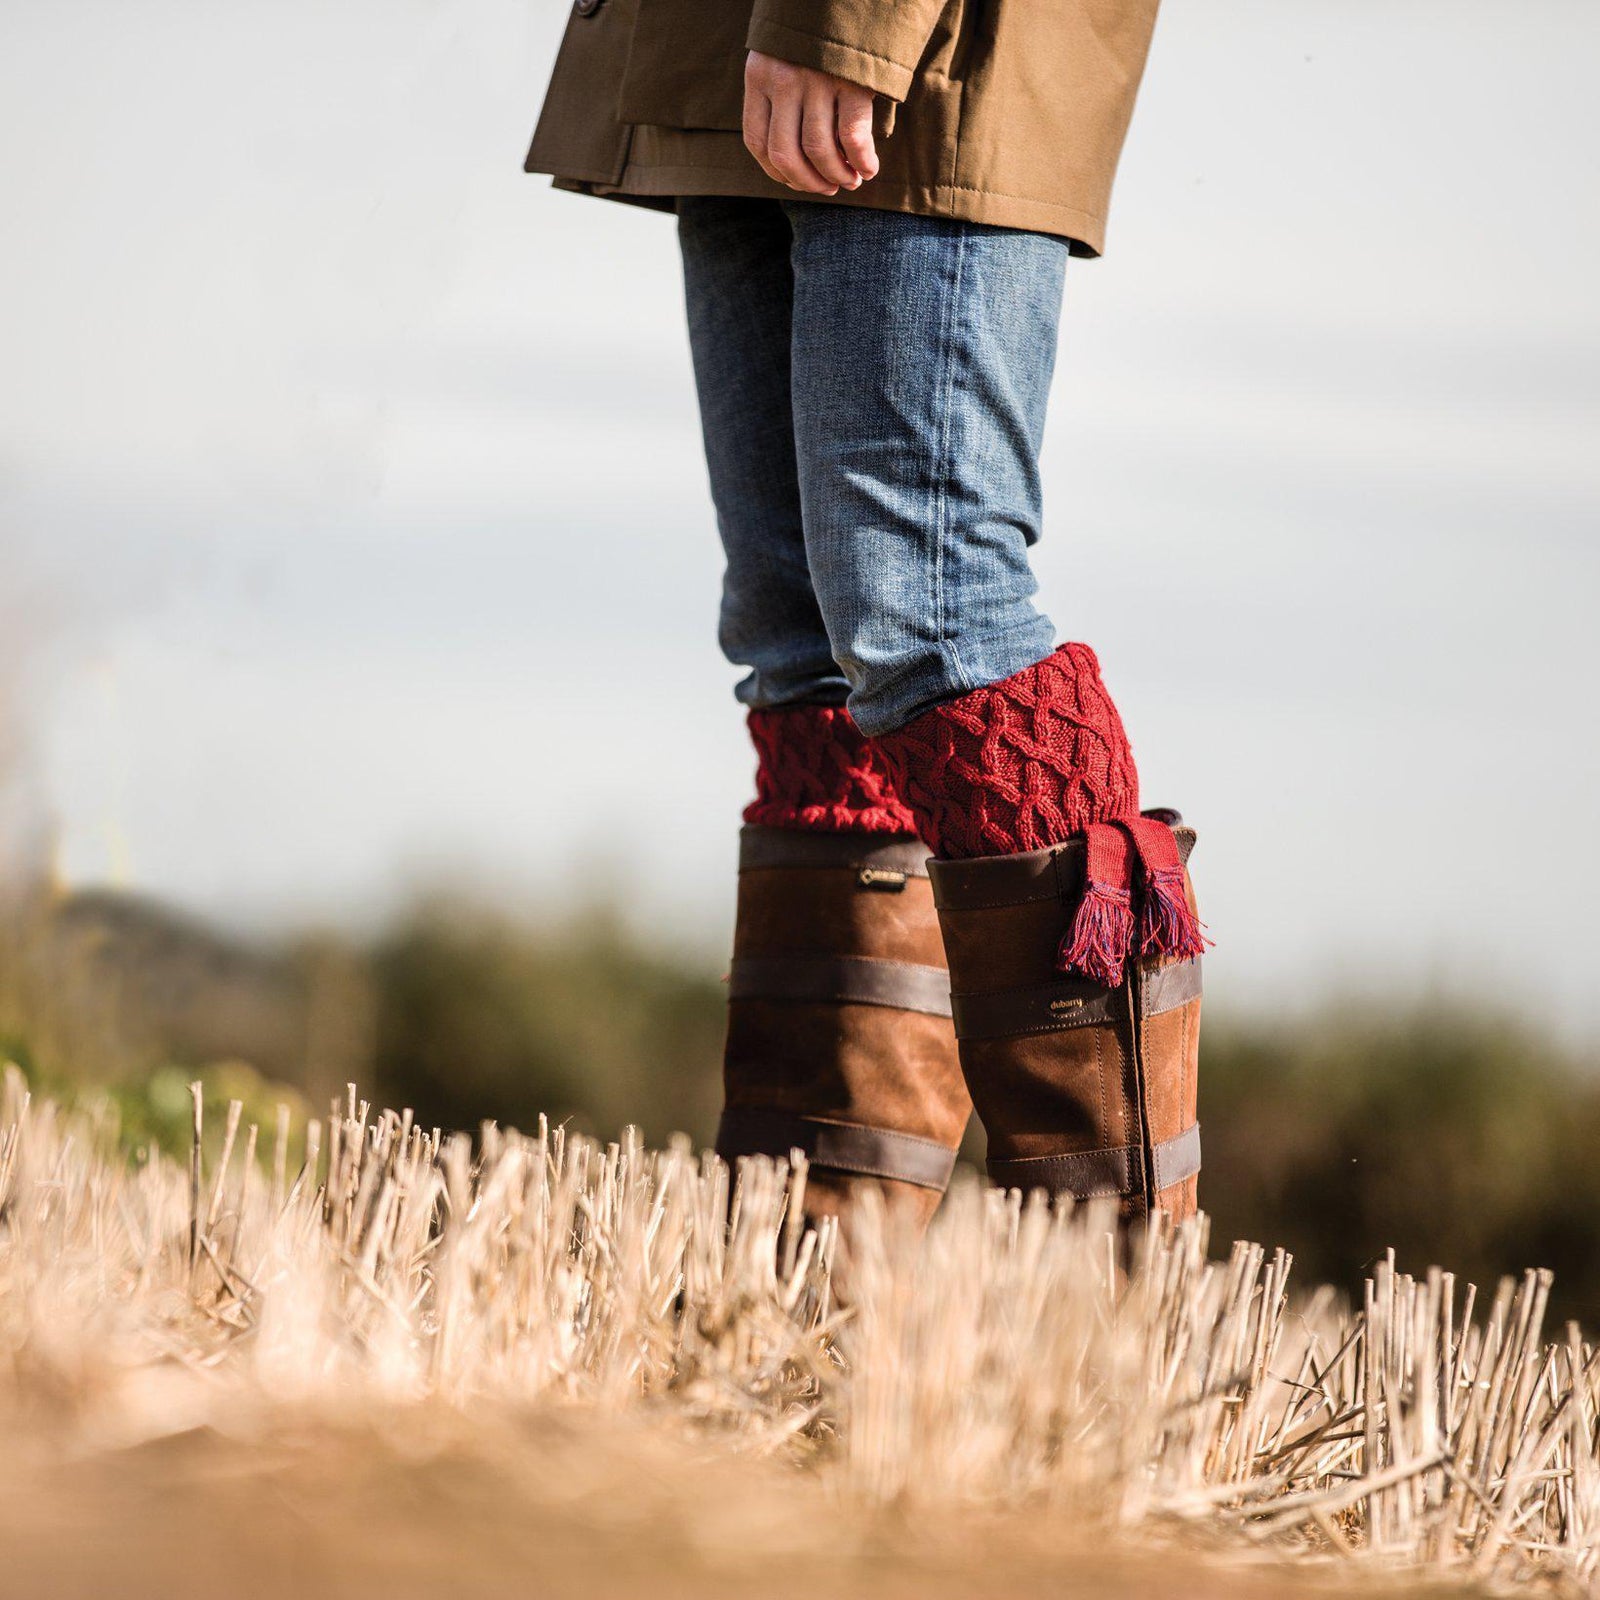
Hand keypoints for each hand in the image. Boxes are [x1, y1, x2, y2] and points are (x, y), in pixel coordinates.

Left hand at [743, 51, 879, 195]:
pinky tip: (868, 169)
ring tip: (851, 181)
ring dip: (837, 175)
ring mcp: (817, 80)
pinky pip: (853, 136)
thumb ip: (779, 96)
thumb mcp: (782, 56)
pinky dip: (862, 160)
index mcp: (759, 76)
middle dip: (808, 182)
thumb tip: (794, 158)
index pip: (758, 142)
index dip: (778, 173)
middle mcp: (784, 79)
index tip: (798, 182)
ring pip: (819, 150)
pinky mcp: (851, 80)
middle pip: (787, 154)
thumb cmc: (816, 32)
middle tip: (828, 188)